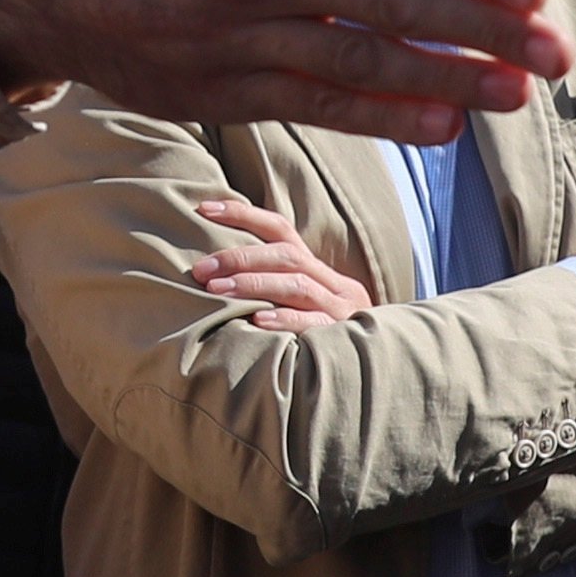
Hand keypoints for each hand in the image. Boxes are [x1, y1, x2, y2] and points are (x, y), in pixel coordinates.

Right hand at [0, 0, 567, 136]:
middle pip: (394, 5)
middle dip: (484, 32)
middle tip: (556, 53)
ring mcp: (243, 39)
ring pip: (364, 64)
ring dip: (448, 83)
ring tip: (517, 94)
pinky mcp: (228, 92)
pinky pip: (319, 106)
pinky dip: (383, 116)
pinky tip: (442, 123)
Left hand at [190, 193, 375, 330]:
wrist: (374, 367)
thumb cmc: (321, 339)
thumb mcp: (301, 308)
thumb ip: (271, 290)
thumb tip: (215, 275)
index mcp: (318, 270)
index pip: (281, 229)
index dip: (243, 214)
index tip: (204, 209)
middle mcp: (333, 283)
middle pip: (286, 256)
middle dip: (239, 258)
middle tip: (201, 269)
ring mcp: (341, 309)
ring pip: (296, 286)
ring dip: (253, 285)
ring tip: (217, 291)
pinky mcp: (344, 335)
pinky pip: (313, 324)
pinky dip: (284, 319)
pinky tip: (256, 321)